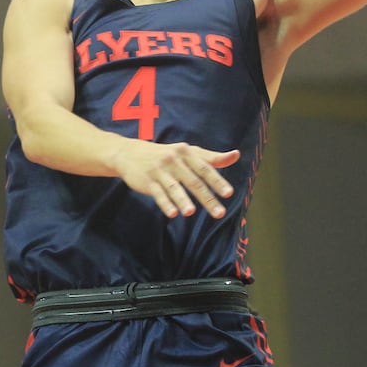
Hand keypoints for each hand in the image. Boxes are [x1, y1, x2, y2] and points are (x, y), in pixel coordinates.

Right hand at [114, 140, 240, 218]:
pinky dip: (165, 204)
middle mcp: (173, 160)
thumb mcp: (187, 152)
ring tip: (191, 213)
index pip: (205, 168)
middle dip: (207, 198)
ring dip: (183, 200)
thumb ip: (211, 157)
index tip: (228, 193)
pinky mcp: (147, 181)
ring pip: (174, 188)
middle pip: (193, 181)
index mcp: (186, 153)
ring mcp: (159, 171)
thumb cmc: (166, 154)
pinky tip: (172, 214)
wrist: (130, 153)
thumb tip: (236, 155)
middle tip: (220, 213)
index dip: (217, 181)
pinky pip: (158, 194)